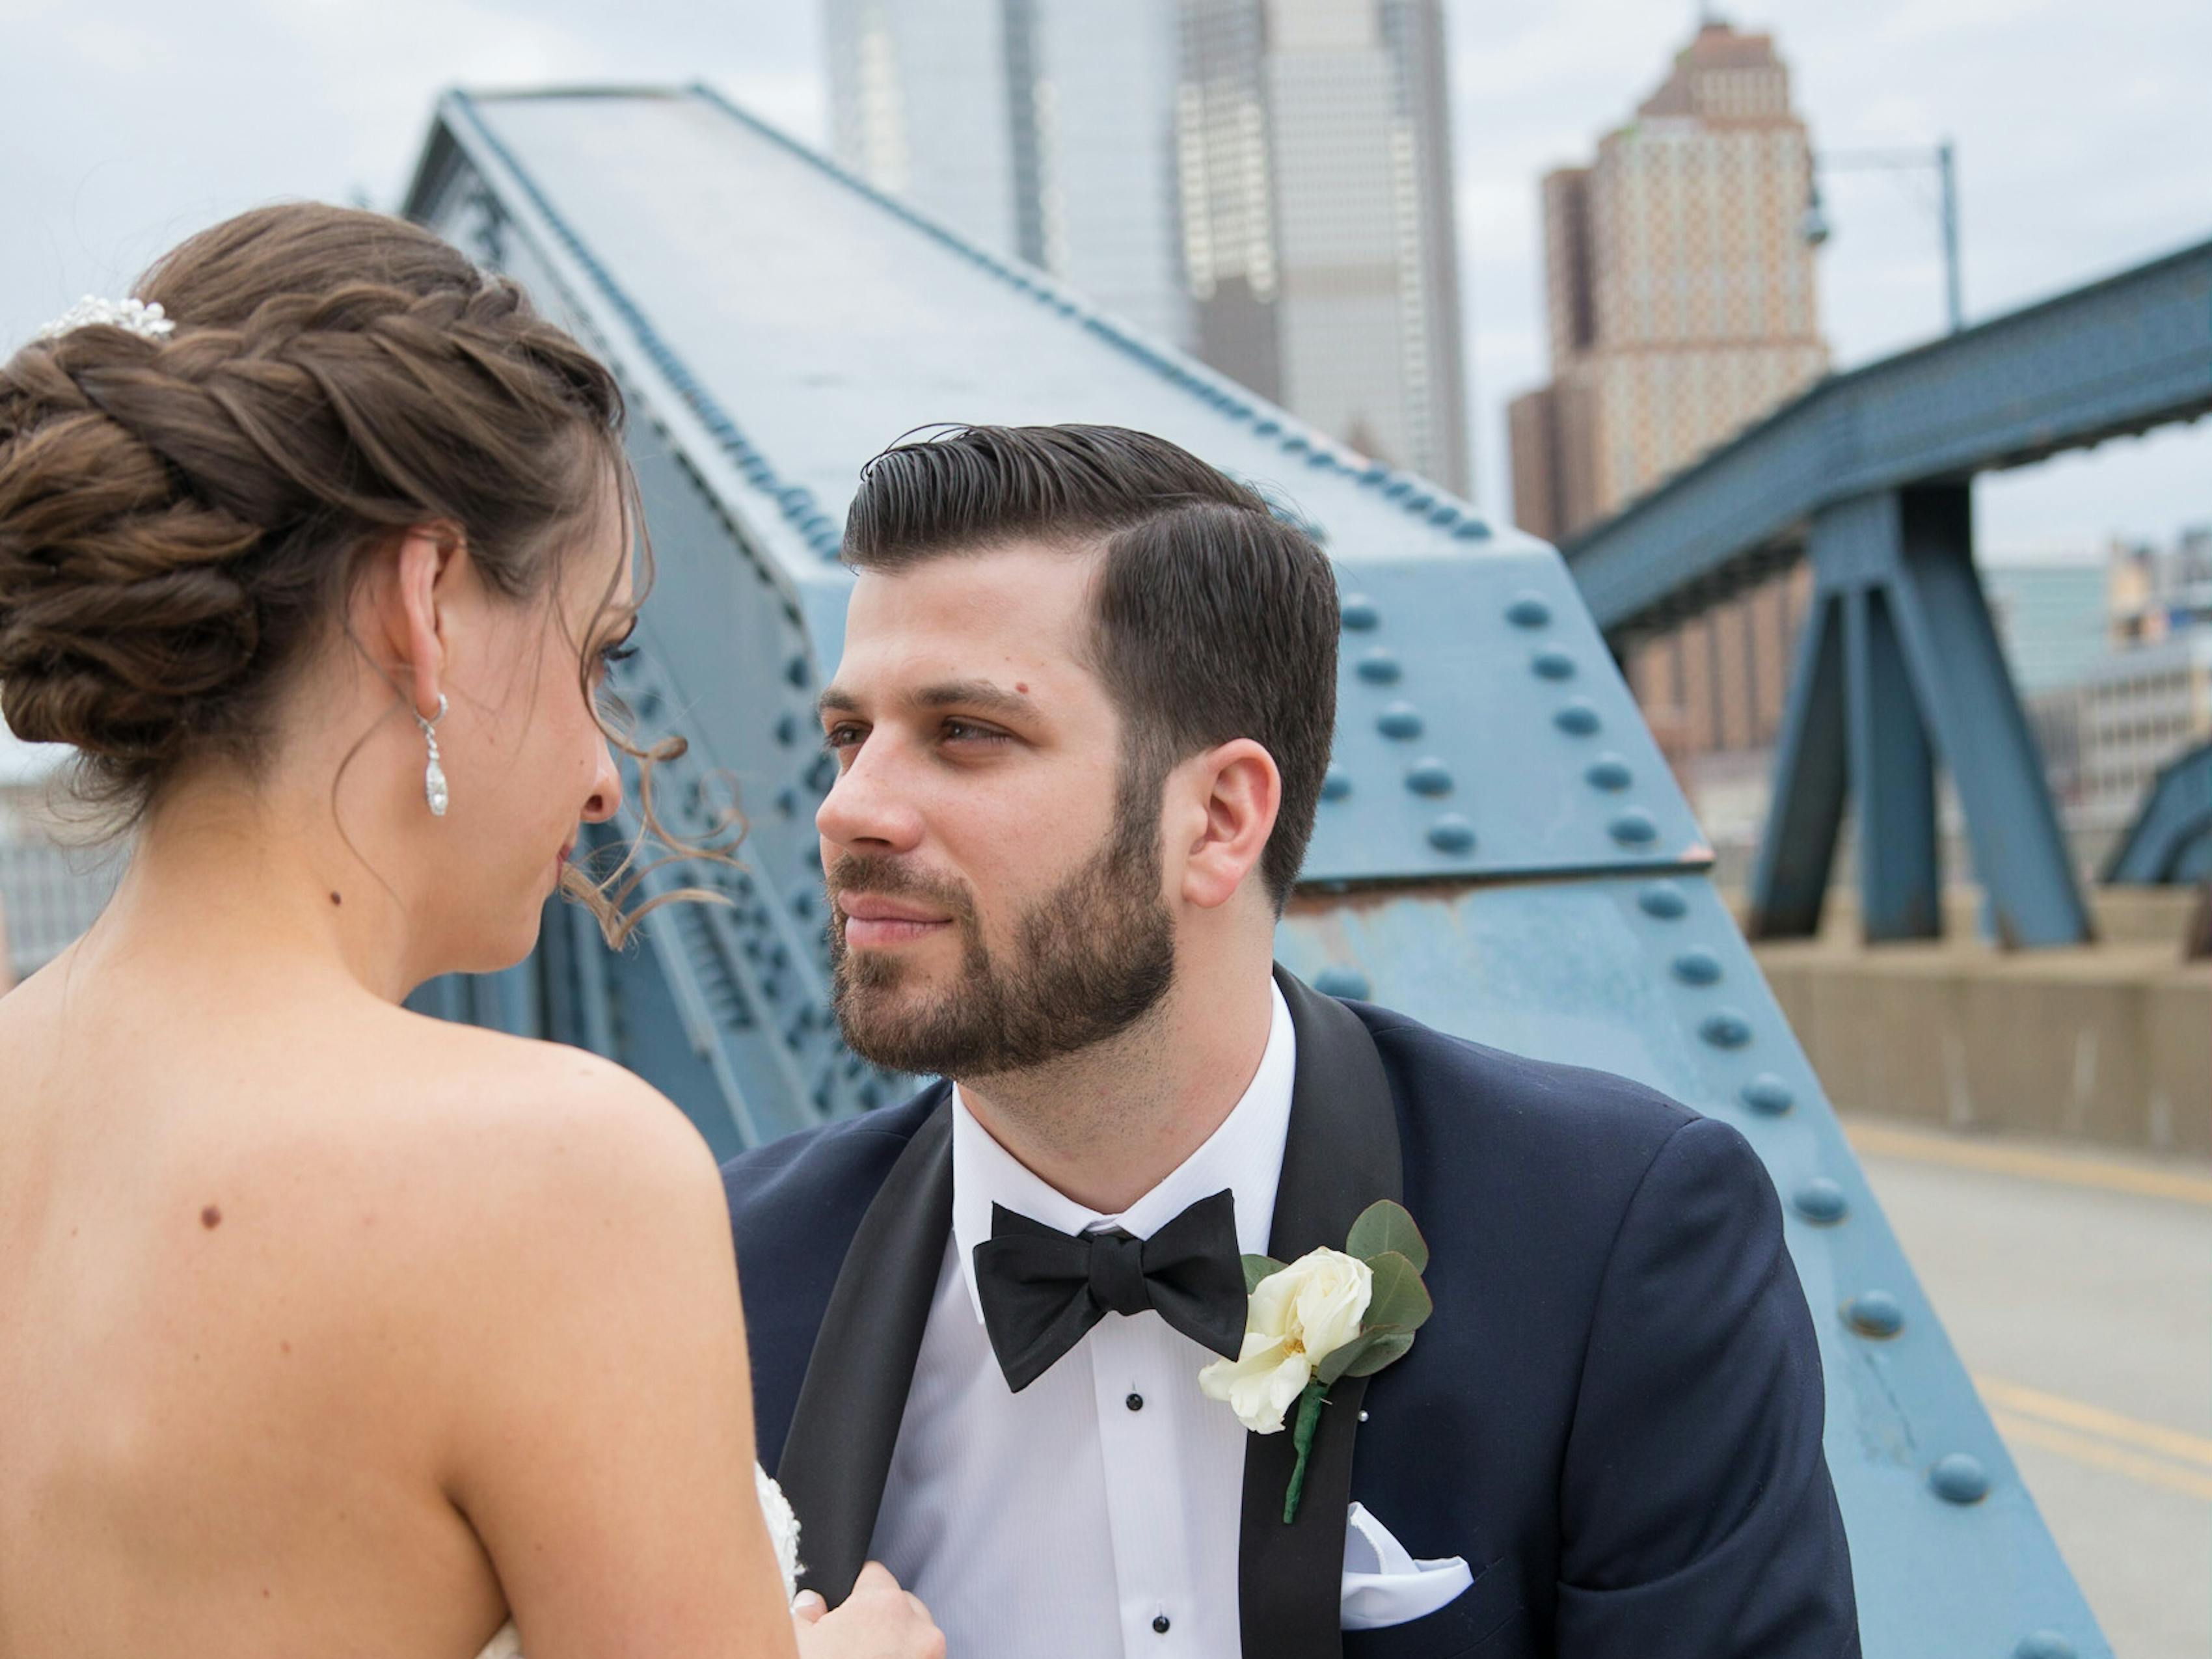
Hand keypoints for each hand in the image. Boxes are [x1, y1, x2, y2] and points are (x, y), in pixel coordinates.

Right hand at [792, 1562, 943, 1658]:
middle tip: (853, 1641)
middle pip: (900, 1604)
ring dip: (897, 1642)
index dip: (854, 1590)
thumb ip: (804, 1613)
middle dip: (880, 1618)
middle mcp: (919, 1628)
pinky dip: (906, 1657)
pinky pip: (922, 1655)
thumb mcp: (796, 1641)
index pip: (873, 1573)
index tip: (843, 1608)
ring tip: (868, 1655)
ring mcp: (934, 1656)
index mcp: (884, 1605)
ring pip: (916, 1634)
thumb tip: (811, 1605)